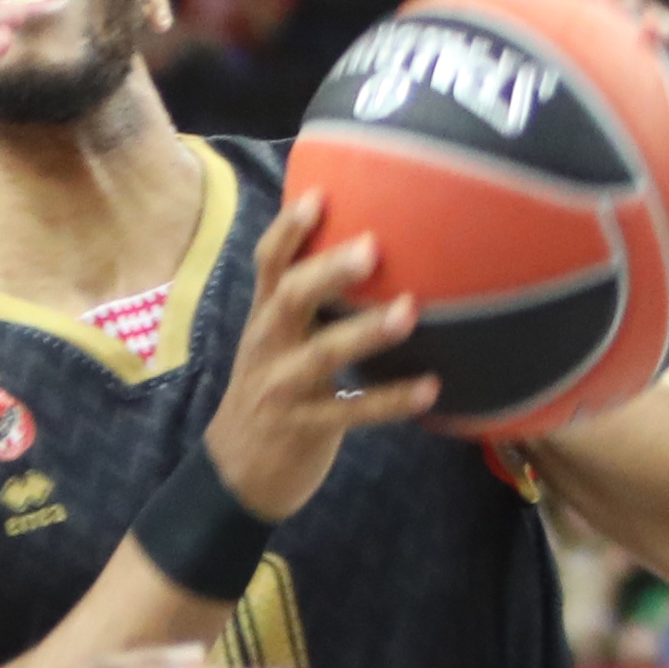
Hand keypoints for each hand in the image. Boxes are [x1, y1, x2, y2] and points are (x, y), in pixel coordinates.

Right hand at [198, 192, 437, 524]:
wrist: (237, 473)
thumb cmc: (273, 394)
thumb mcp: (278, 345)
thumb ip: (307, 308)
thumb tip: (365, 253)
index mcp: (264, 321)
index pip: (268, 265)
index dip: (289, 230)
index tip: (321, 195)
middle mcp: (267, 348)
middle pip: (289, 299)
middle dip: (328, 271)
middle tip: (373, 246)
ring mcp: (282, 390)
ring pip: (320, 355)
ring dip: (365, 332)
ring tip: (409, 311)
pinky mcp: (304, 429)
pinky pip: (351, 413)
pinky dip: (391, 400)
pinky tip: (431, 388)